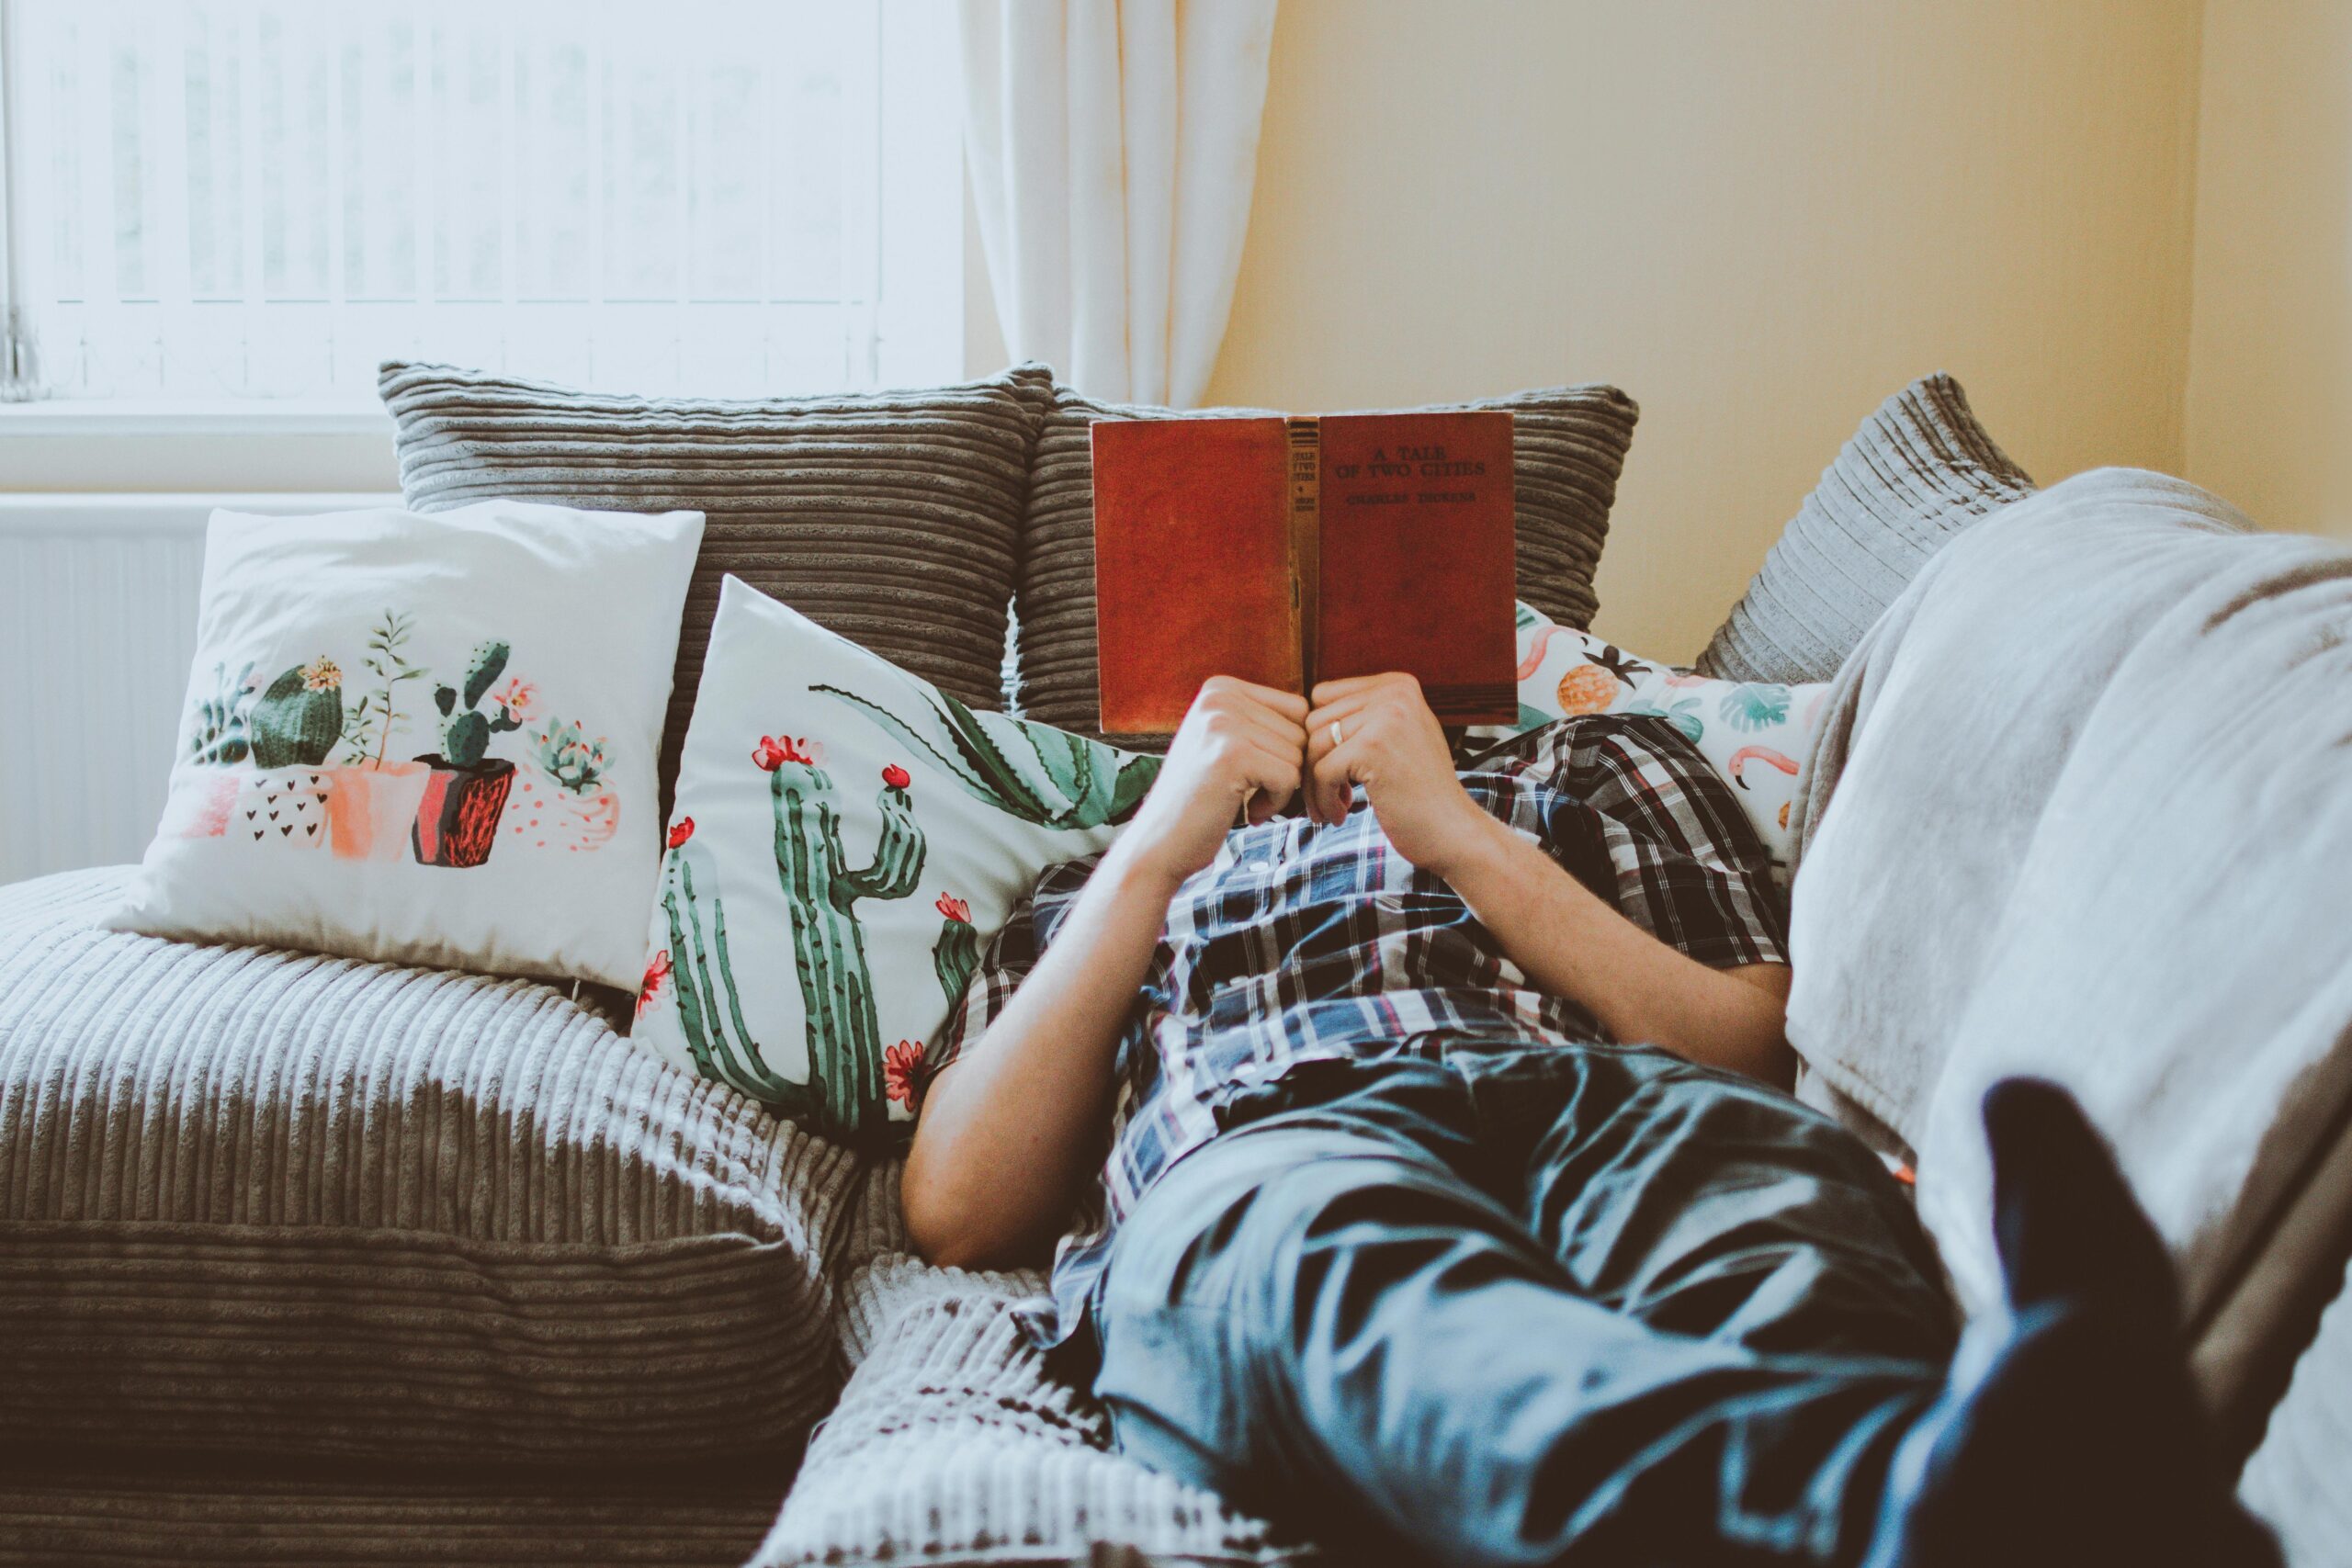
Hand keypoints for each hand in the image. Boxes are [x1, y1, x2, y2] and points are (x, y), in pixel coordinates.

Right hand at [1115, 676, 1308, 886]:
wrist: (1160, 844)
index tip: (1261, 776)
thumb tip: (1331, 724)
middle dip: (1286, 771)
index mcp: (1221, 687)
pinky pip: (1290, 777)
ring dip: (1281, 790)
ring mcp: (1223, 723)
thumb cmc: (1203, 800)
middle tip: (1253, 795)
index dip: (1290, 749)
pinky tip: (1250, 812)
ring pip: (1298, 756)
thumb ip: (1265, 723)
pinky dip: (1277, 803)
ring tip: (1247, 802)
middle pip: (1300, 731)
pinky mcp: (1232, 755)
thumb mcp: (1228, 744)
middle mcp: (1220, 697)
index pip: (1297, 709)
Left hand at [1306, 673, 1493, 875]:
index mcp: (1398, 685)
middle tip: (1332, 795)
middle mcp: (1394, 693)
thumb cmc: (1420, 793)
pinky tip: (1339, 817)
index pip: (1325, 698)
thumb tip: (1304, 713)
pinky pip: (1321, 771)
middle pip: (1315, 721)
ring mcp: (1385, 717)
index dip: (1320, 737)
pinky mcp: (1373, 747)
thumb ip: (1362, 717)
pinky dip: (1323, 800)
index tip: (1332, 770)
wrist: (1453, 832)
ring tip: (1333, 808)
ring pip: (1314, 746)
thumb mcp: (1399, 738)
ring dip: (1315, 785)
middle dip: (1314, 763)